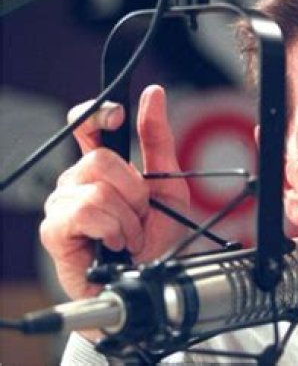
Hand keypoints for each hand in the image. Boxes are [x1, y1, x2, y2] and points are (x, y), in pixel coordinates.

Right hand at [40, 85, 189, 305]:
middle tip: (140, 214)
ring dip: (126, 217)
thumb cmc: (156, 236)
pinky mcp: (54, 230)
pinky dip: (112, 229)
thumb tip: (153, 94)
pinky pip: (86, 212)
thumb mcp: (169, 183)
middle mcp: (76, 182)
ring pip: (97, 190)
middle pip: (100, 159)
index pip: (85, 124)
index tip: (117, 113)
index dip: (97, 112)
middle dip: (134, 191)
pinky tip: (114, 243)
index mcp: (101, 168)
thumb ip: (158, 139)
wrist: (151, 278)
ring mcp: (62, 205)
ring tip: (129, 234)